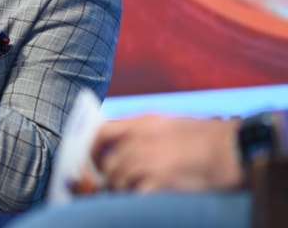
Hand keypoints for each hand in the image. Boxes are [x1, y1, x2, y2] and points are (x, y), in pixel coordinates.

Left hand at [88, 115, 242, 193]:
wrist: (233, 149)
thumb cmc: (207, 137)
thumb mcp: (168, 123)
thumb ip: (142, 131)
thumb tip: (123, 145)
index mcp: (141, 123)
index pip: (99, 132)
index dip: (90, 148)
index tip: (90, 160)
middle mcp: (138, 140)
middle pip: (107, 163)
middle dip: (107, 177)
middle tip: (112, 185)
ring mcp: (147, 161)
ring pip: (117, 181)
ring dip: (120, 190)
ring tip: (132, 192)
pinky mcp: (158, 181)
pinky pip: (134, 195)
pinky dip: (135, 198)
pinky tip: (144, 197)